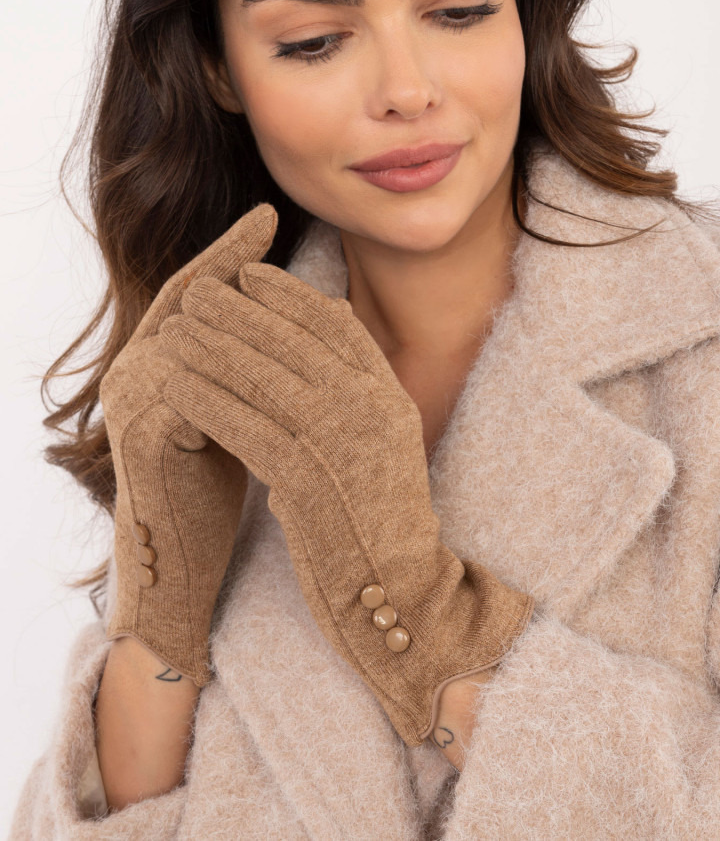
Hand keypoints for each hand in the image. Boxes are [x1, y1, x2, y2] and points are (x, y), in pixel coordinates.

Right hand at [99, 205, 277, 685]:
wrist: (183, 560)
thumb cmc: (217, 482)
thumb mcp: (242, 406)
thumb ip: (254, 362)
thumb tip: (314, 314)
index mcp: (157, 364)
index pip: (194, 294)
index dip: (228, 254)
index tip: (267, 216)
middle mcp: (132, 371)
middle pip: (181, 297)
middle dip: (227, 258)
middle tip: (269, 220)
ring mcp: (130, 400)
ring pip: (183, 328)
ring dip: (233, 301)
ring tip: (280, 271)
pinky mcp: (140, 433)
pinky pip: (187, 378)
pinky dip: (229, 357)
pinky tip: (272, 341)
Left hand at [159, 263, 535, 744]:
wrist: (399, 589)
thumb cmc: (379, 514)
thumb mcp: (384, 437)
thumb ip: (359, 382)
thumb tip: (331, 316)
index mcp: (390, 395)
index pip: (336, 326)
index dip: (290, 296)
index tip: (250, 275)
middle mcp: (372, 409)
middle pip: (295, 343)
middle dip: (241, 312)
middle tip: (199, 289)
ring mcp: (343, 443)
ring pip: (266, 379)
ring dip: (214, 350)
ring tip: (175, 328)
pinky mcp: (308, 481)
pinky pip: (246, 428)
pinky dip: (208, 401)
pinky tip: (176, 384)